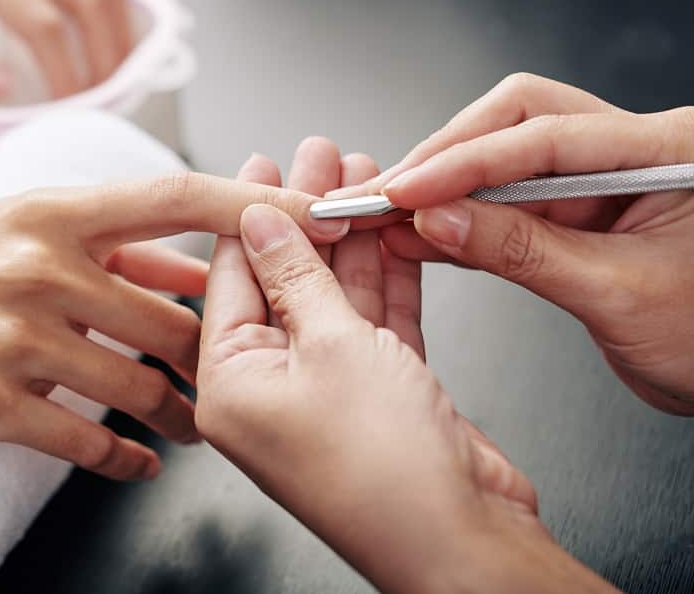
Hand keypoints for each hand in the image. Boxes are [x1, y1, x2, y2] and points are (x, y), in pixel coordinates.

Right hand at [0, 173, 347, 479]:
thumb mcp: (17, 225)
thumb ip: (114, 244)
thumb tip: (196, 263)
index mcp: (54, 211)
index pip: (175, 199)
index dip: (252, 210)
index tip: (317, 220)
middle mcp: (43, 268)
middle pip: (174, 315)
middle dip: (222, 350)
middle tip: (254, 367)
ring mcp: (16, 337)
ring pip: (140, 383)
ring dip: (186, 412)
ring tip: (204, 424)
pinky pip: (85, 438)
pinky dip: (126, 457)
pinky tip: (143, 463)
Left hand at [196, 141, 607, 591]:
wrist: (462, 538)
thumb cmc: (384, 470)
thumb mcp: (330, 346)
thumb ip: (296, 276)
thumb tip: (260, 220)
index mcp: (231, 386)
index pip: (230, 279)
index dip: (249, 213)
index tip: (263, 163)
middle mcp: (273, 390)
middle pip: (285, 280)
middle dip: (308, 214)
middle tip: (320, 155)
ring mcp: (328, 391)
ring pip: (335, 296)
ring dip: (351, 237)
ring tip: (362, 172)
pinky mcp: (380, 392)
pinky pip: (374, 321)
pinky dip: (385, 275)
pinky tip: (393, 229)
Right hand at [368, 73, 693, 419]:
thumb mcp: (615, 295)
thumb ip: (522, 251)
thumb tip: (440, 219)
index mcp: (671, 147)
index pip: (546, 136)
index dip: (465, 162)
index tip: (409, 189)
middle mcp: (638, 145)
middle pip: (520, 120)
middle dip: (450, 156)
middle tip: (394, 192)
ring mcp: (608, 175)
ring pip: (508, 158)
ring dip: (449, 186)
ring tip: (394, 214)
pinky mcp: (583, 208)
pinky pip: (513, 201)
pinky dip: (466, 218)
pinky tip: (424, 234)